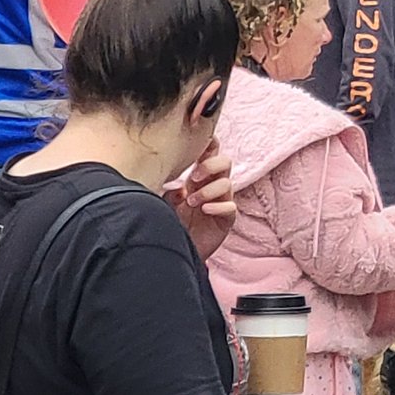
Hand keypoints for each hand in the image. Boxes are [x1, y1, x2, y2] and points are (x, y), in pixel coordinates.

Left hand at [169, 140, 235, 259]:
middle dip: (211, 165)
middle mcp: (211, 186)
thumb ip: (170, 192)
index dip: (209, 144)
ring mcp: (221, 202)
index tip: (202, 141)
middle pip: (224, 162)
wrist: (174, 252)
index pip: (209, 153)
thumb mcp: (163, 205)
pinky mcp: (226, 219)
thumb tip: (178, 186)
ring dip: (208, 190)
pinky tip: (205, 210)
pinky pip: (230, 206)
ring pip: (227, 184)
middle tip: (195, 176)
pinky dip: (218, 206)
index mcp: (197, 178)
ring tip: (192, 203)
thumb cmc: (170, 224)